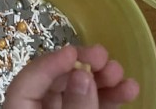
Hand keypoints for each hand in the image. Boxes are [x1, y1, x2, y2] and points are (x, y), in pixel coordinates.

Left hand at [3, 44, 139, 108]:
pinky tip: (129, 89)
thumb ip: (76, 107)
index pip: (26, 82)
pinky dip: (108, 99)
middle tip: (105, 57)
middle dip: (83, 67)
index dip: (48, 65)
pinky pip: (91, 108)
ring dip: (102, 81)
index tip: (72, 53)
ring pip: (77, 94)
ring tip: (122, 73)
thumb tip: (84, 73)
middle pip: (55, 84)